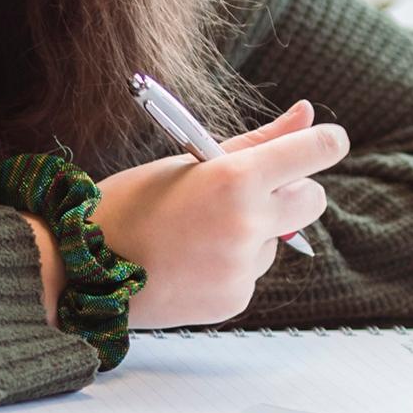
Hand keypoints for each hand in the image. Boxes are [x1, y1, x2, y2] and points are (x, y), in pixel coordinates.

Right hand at [94, 100, 347, 328]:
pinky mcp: (235, 299)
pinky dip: (233, 262)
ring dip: (254, 230)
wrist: (84, 268)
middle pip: (312, 199)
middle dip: (292, 190)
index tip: (328, 140)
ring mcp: (242, 267)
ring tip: (198, 231)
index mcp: (234, 178)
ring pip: (277, 238)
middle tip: (248, 188)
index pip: (314, 153)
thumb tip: (309, 114)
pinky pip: (253, 270)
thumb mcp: (192, 161)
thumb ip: (258, 141)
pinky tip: (192, 259)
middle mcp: (246, 224)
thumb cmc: (133, 201)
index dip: (327, 142)